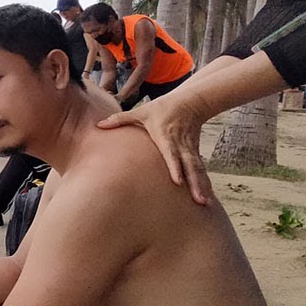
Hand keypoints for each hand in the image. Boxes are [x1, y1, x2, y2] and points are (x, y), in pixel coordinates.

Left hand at [97, 94, 214, 206]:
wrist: (190, 102)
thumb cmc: (162, 108)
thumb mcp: (141, 111)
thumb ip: (120, 119)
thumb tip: (99, 125)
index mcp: (166, 136)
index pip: (171, 153)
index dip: (175, 167)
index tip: (178, 182)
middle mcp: (180, 145)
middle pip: (189, 166)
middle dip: (194, 183)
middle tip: (198, 200)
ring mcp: (190, 150)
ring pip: (197, 170)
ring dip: (201, 186)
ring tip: (204, 203)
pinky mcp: (195, 154)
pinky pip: (200, 170)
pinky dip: (204, 184)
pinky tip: (206, 198)